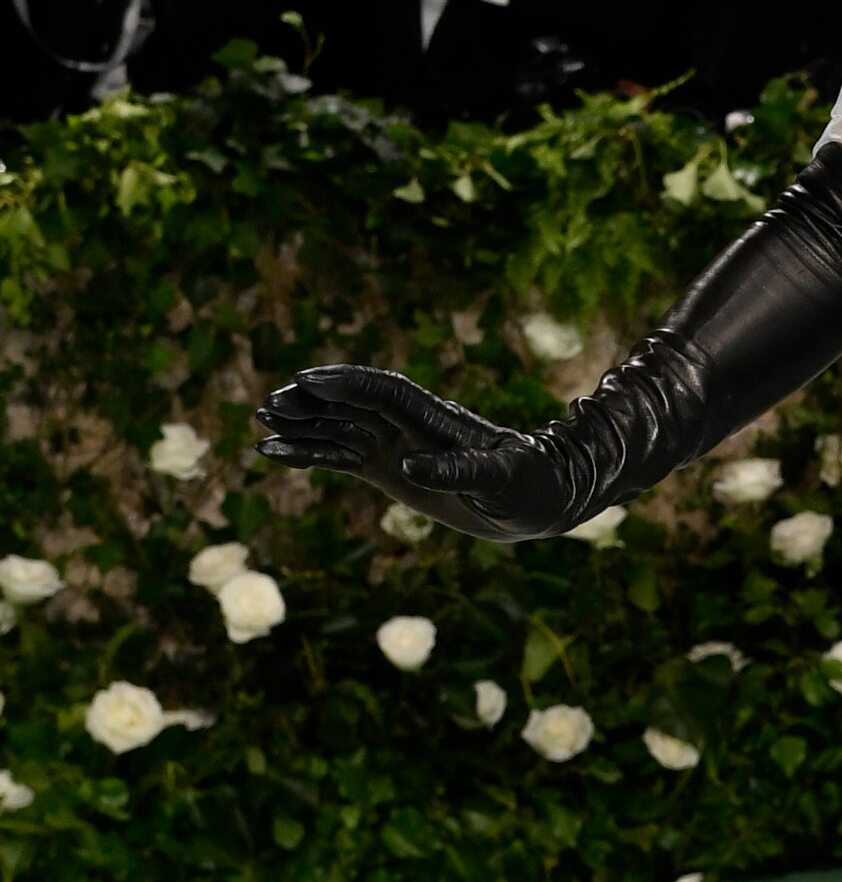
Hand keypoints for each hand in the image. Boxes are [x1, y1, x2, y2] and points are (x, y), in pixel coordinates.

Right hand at [258, 366, 568, 540]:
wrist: (539, 499)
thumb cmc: (529, 485)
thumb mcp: (500, 480)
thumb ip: (459, 471)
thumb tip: (408, 468)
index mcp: (436, 420)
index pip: (383, 392)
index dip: (347, 385)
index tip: (307, 382)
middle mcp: (409, 427)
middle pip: (351, 405)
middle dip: (312, 402)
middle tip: (270, 404)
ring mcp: (395, 446)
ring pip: (339, 427)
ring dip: (302, 424)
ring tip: (261, 423)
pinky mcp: (388, 470)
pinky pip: (341, 456)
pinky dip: (309, 454)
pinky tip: (276, 452)